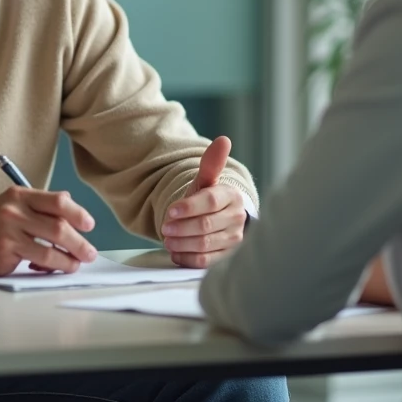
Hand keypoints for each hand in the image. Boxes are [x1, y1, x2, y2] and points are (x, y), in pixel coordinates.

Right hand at [0, 187, 97, 275]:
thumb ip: (36, 207)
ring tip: (76, 264)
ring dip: (69, 259)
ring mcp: (9, 233)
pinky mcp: (4, 254)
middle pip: (59, 226)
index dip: (78, 213)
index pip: (57, 201)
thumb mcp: (7, 205)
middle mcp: (14, 211)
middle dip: (80, 242)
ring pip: (51, 247)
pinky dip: (51, 267)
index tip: (89, 224)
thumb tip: (69, 211)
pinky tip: (52, 268)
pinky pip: (37, 262)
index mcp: (18, 195)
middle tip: (89, 252)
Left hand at [161, 135, 247, 268]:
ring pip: (204, 245)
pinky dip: (187, 258)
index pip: (211, 202)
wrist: (220, 221)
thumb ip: (212, 164)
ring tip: (167, 240)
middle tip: (164, 227)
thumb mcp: (206, 181)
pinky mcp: (226, 258)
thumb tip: (223, 139)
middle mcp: (237, 219)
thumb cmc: (209, 199)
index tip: (170, 211)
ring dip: (181, 243)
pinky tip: (176, 252)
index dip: (188, 207)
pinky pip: (205, 262)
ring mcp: (233, 240)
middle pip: (205, 226)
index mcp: (232, 197)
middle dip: (181, 227)